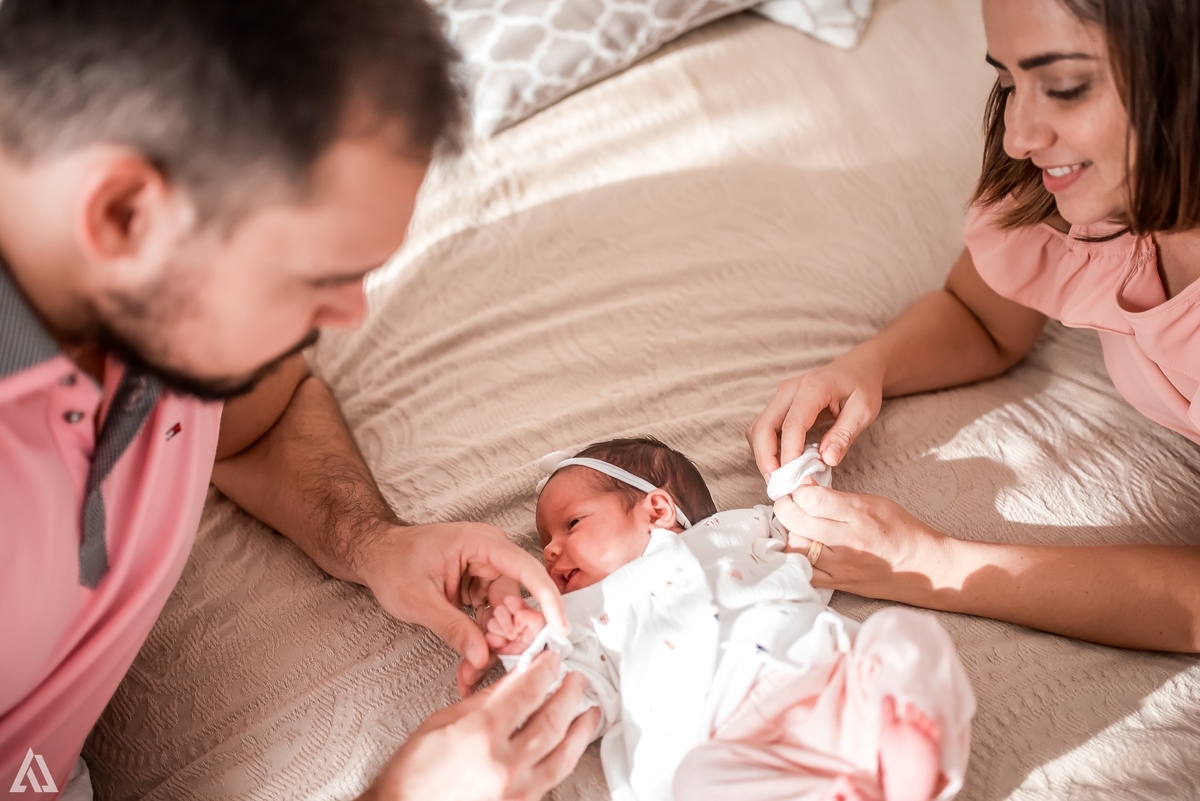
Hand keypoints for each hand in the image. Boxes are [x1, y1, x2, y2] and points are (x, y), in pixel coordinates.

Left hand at [356, 522, 566, 681]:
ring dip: (493, 647)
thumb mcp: (419, 600)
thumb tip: (481, 657)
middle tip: (491, 666)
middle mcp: (492, 556)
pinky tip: (470, 666)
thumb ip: (452, 628)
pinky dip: (482, 643)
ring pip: (506, 617)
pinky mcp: (480, 591)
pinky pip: (491, 621)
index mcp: (482, 544)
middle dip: (509, 638)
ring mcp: (487, 574)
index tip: (559, 630)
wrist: (376, 555)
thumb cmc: (393, 563)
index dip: (548, 601)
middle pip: (518, 601)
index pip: (527, 570)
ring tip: (470, 673)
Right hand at [360, 651, 601, 800]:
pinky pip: (551, 779)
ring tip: (590, 712)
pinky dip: (565, 758)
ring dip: (580, 730)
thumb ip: (487, 699)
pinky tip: (570, 745)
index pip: (527, 692)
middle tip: (577, 679)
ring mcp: (514, 791)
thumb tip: (517, 679)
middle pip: (552, 722)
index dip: (545, 671)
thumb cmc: (413, 771)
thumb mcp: (444, 720)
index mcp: (481, 734)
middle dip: (569, 695)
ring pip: (562, 756)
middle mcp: (503, 765)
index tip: (553, 659)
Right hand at [747, 350, 885, 477]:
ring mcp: (781, 397)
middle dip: (766, 459)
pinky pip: (763, 429)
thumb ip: (844, 435)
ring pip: (758, 429)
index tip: (794, 478)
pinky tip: (782, 465)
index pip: (792, 424)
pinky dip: (767, 449)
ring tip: (780, 479)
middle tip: (779, 485)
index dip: (789, 453)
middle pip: (763, 426)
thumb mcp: (864, 411)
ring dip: (763, 456)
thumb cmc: (862, 387)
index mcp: (813, 388)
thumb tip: (827, 459)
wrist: (856, 368)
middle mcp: (790, 390)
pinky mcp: (778, 405)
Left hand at [772, 486, 947, 597]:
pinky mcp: (839, 583)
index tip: (798, 488)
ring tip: (797, 527)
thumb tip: (804, 488)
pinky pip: (804, 572)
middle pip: (796, 521)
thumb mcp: (874, 501)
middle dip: (784, 508)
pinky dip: (795, 559)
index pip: (811, 499)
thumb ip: (838, 496)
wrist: (925, 567)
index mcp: (859, 514)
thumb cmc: (901, 530)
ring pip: (795, 547)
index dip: (797, 490)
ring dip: (789, 533)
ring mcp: (842, 565)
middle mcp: (848, 540)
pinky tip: (800, 548)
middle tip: (788, 504)